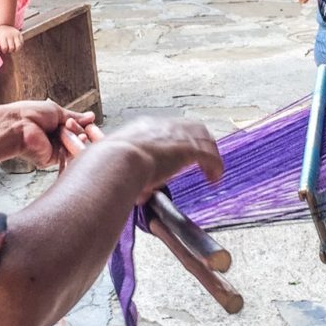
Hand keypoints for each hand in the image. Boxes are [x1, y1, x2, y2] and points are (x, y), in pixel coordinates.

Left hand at [0, 24, 22, 54]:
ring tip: (13, 49)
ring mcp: (16, 34)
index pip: (5, 47)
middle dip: (10, 51)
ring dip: (16, 50)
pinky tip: (16, 46)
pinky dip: (19, 46)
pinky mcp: (20, 34)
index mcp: (2, 36)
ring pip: (18, 46)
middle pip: (12, 48)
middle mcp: (10, 35)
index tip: (4, 51)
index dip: (4, 51)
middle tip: (8, 50)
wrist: (5, 25)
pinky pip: (22, 43)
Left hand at [9, 100, 95, 167]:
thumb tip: (90, 117)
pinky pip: (69, 155)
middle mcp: (53, 138)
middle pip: (76, 137)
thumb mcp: (57, 111)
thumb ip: (75, 116)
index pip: (74, 128)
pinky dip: (75, 146)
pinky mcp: (52, 160)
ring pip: (75, 146)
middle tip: (75, 124)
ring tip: (73, 129)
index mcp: (53, 126)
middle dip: (80, 130)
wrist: (19, 125)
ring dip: (78, 137)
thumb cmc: (30, 114)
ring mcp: (53, 150)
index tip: (90, 121)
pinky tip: (78, 139)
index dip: (82, 124)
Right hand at [101, 116, 223, 200]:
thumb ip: (129, 180)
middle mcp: (162, 127)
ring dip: (211, 153)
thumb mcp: (117, 167)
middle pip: (191, 127)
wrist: (116, 160)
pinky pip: (209, 155)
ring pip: (205, 138)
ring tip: (213, 170)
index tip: (181, 155)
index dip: (178, 141)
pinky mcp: (187, 149)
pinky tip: (215, 178)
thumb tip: (139, 197)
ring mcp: (176, 136)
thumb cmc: (110, 164)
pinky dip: (215, 166)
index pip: (168, 129)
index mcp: (144, 128)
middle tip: (203, 160)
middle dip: (200, 142)